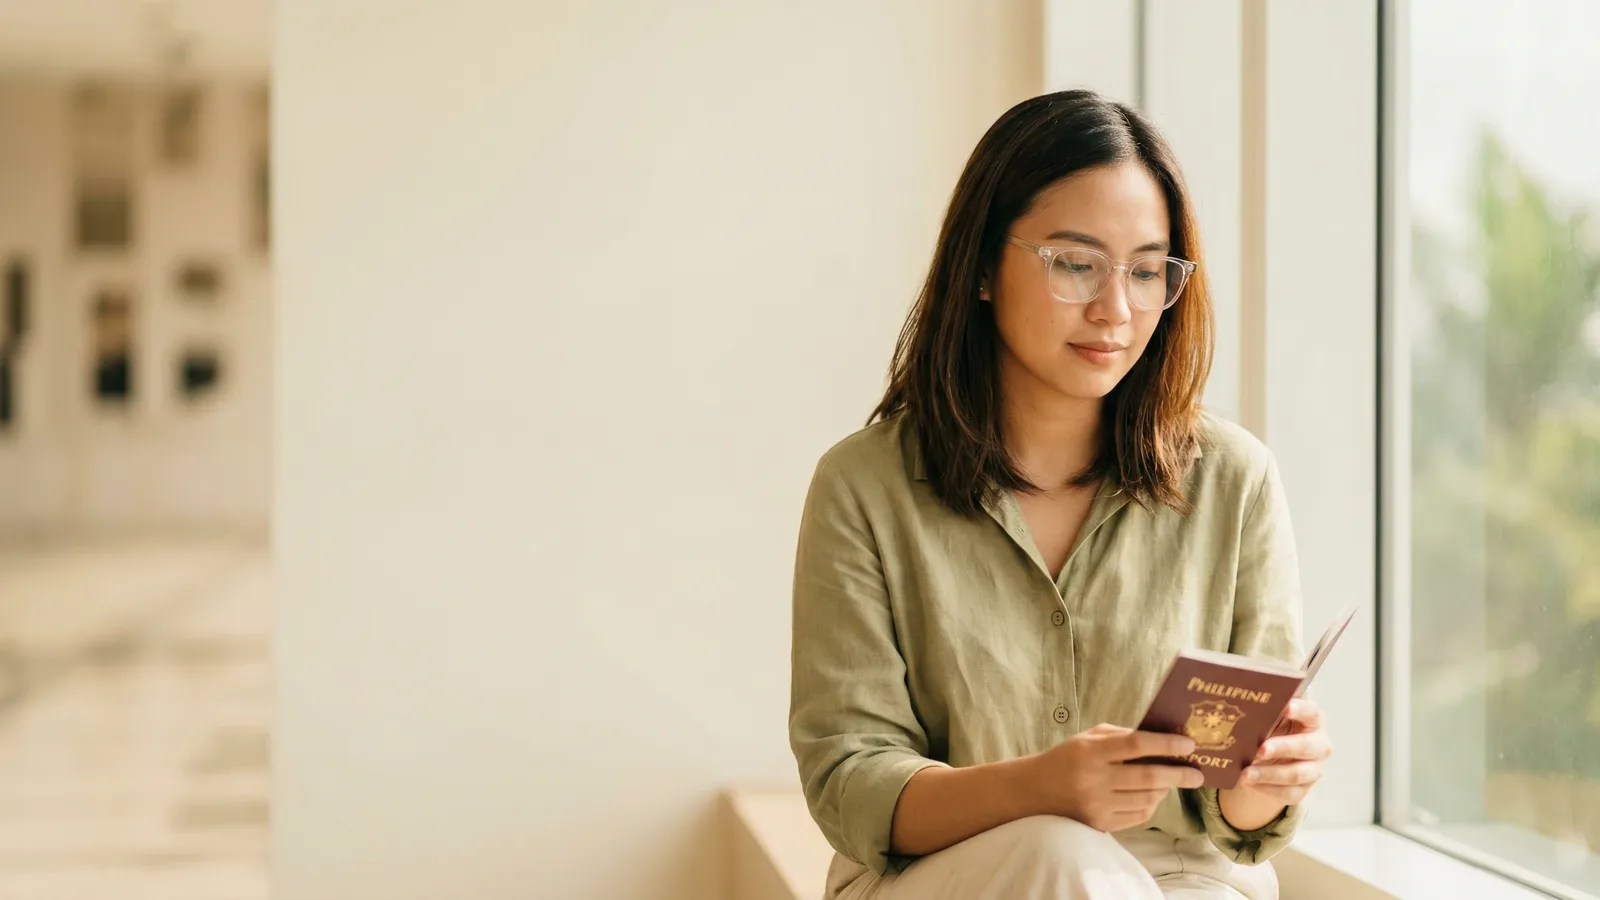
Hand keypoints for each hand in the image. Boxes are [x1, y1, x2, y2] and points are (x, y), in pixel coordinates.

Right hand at [1026, 723, 1204, 831]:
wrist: (1036, 791)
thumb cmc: (1067, 758)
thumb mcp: (1088, 738)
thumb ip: (1121, 735)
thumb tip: (1161, 737)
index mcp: (1090, 751)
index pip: (1135, 745)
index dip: (1165, 744)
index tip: (1188, 744)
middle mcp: (1093, 779)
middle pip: (1148, 776)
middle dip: (1178, 774)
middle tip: (1197, 773)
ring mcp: (1097, 805)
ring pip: (1147, 799)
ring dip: (1165, 789)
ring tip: (1172, 781)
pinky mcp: (1100, 824)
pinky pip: (1139, 816)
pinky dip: (1152, 805)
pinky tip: (1153, 796)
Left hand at [1236, 697, 1331, 805]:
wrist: (1273, 757)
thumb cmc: (1273, 729)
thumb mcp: (1272, 718)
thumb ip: (1266, 710)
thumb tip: (1245, 702)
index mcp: (1313, 721)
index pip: (1313, 713)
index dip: (1301, 710)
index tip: (1287, 708)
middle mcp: (1319, 746)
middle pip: (1306, 747)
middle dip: (1283, 748)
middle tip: (1260, 749)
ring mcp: (1313, 770)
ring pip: (1296, 774)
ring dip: (1269, 774)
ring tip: (1245, 774)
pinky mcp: (1303, 789)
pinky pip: (1288, 793)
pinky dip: (1266, 789)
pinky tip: (1249, 784)